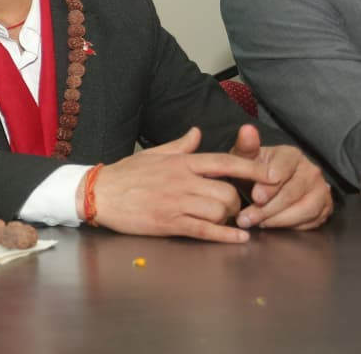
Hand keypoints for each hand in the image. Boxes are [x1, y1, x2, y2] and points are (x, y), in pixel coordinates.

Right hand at [86, 127, 272, 242]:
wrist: (98, 193)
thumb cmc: (125, 174)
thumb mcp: (153, 153)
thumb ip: (180, 145)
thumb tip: (197, 132)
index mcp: (181, 162)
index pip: (224, 161)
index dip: (251, 167)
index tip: (272, 174)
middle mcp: (182, 180)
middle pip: (228, 191)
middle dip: (238, 202)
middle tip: (235, 208)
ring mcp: (176, 202)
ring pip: (219, 211)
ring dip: (229, 218)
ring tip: (226, 220)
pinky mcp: (169, 222)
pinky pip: (205, 230)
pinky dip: (226, 236)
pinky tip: (238, 239)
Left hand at [229, 124, 332, 230]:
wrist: (269, 182)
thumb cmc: (255, 168)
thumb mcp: (246, 156)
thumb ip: (246, 145)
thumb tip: (247, 129)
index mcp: (291, 155)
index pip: (284, 169)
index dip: (269, 186)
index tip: (255, 197)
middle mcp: (310, 171)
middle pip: (292, 192)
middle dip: (267, 208)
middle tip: (247, 218)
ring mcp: (320, 189)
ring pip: (304, 209)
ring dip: (278, 219)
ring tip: (257, 223)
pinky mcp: (324, 207)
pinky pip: (311, 221)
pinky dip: (290, 226)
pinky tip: (272, 225)